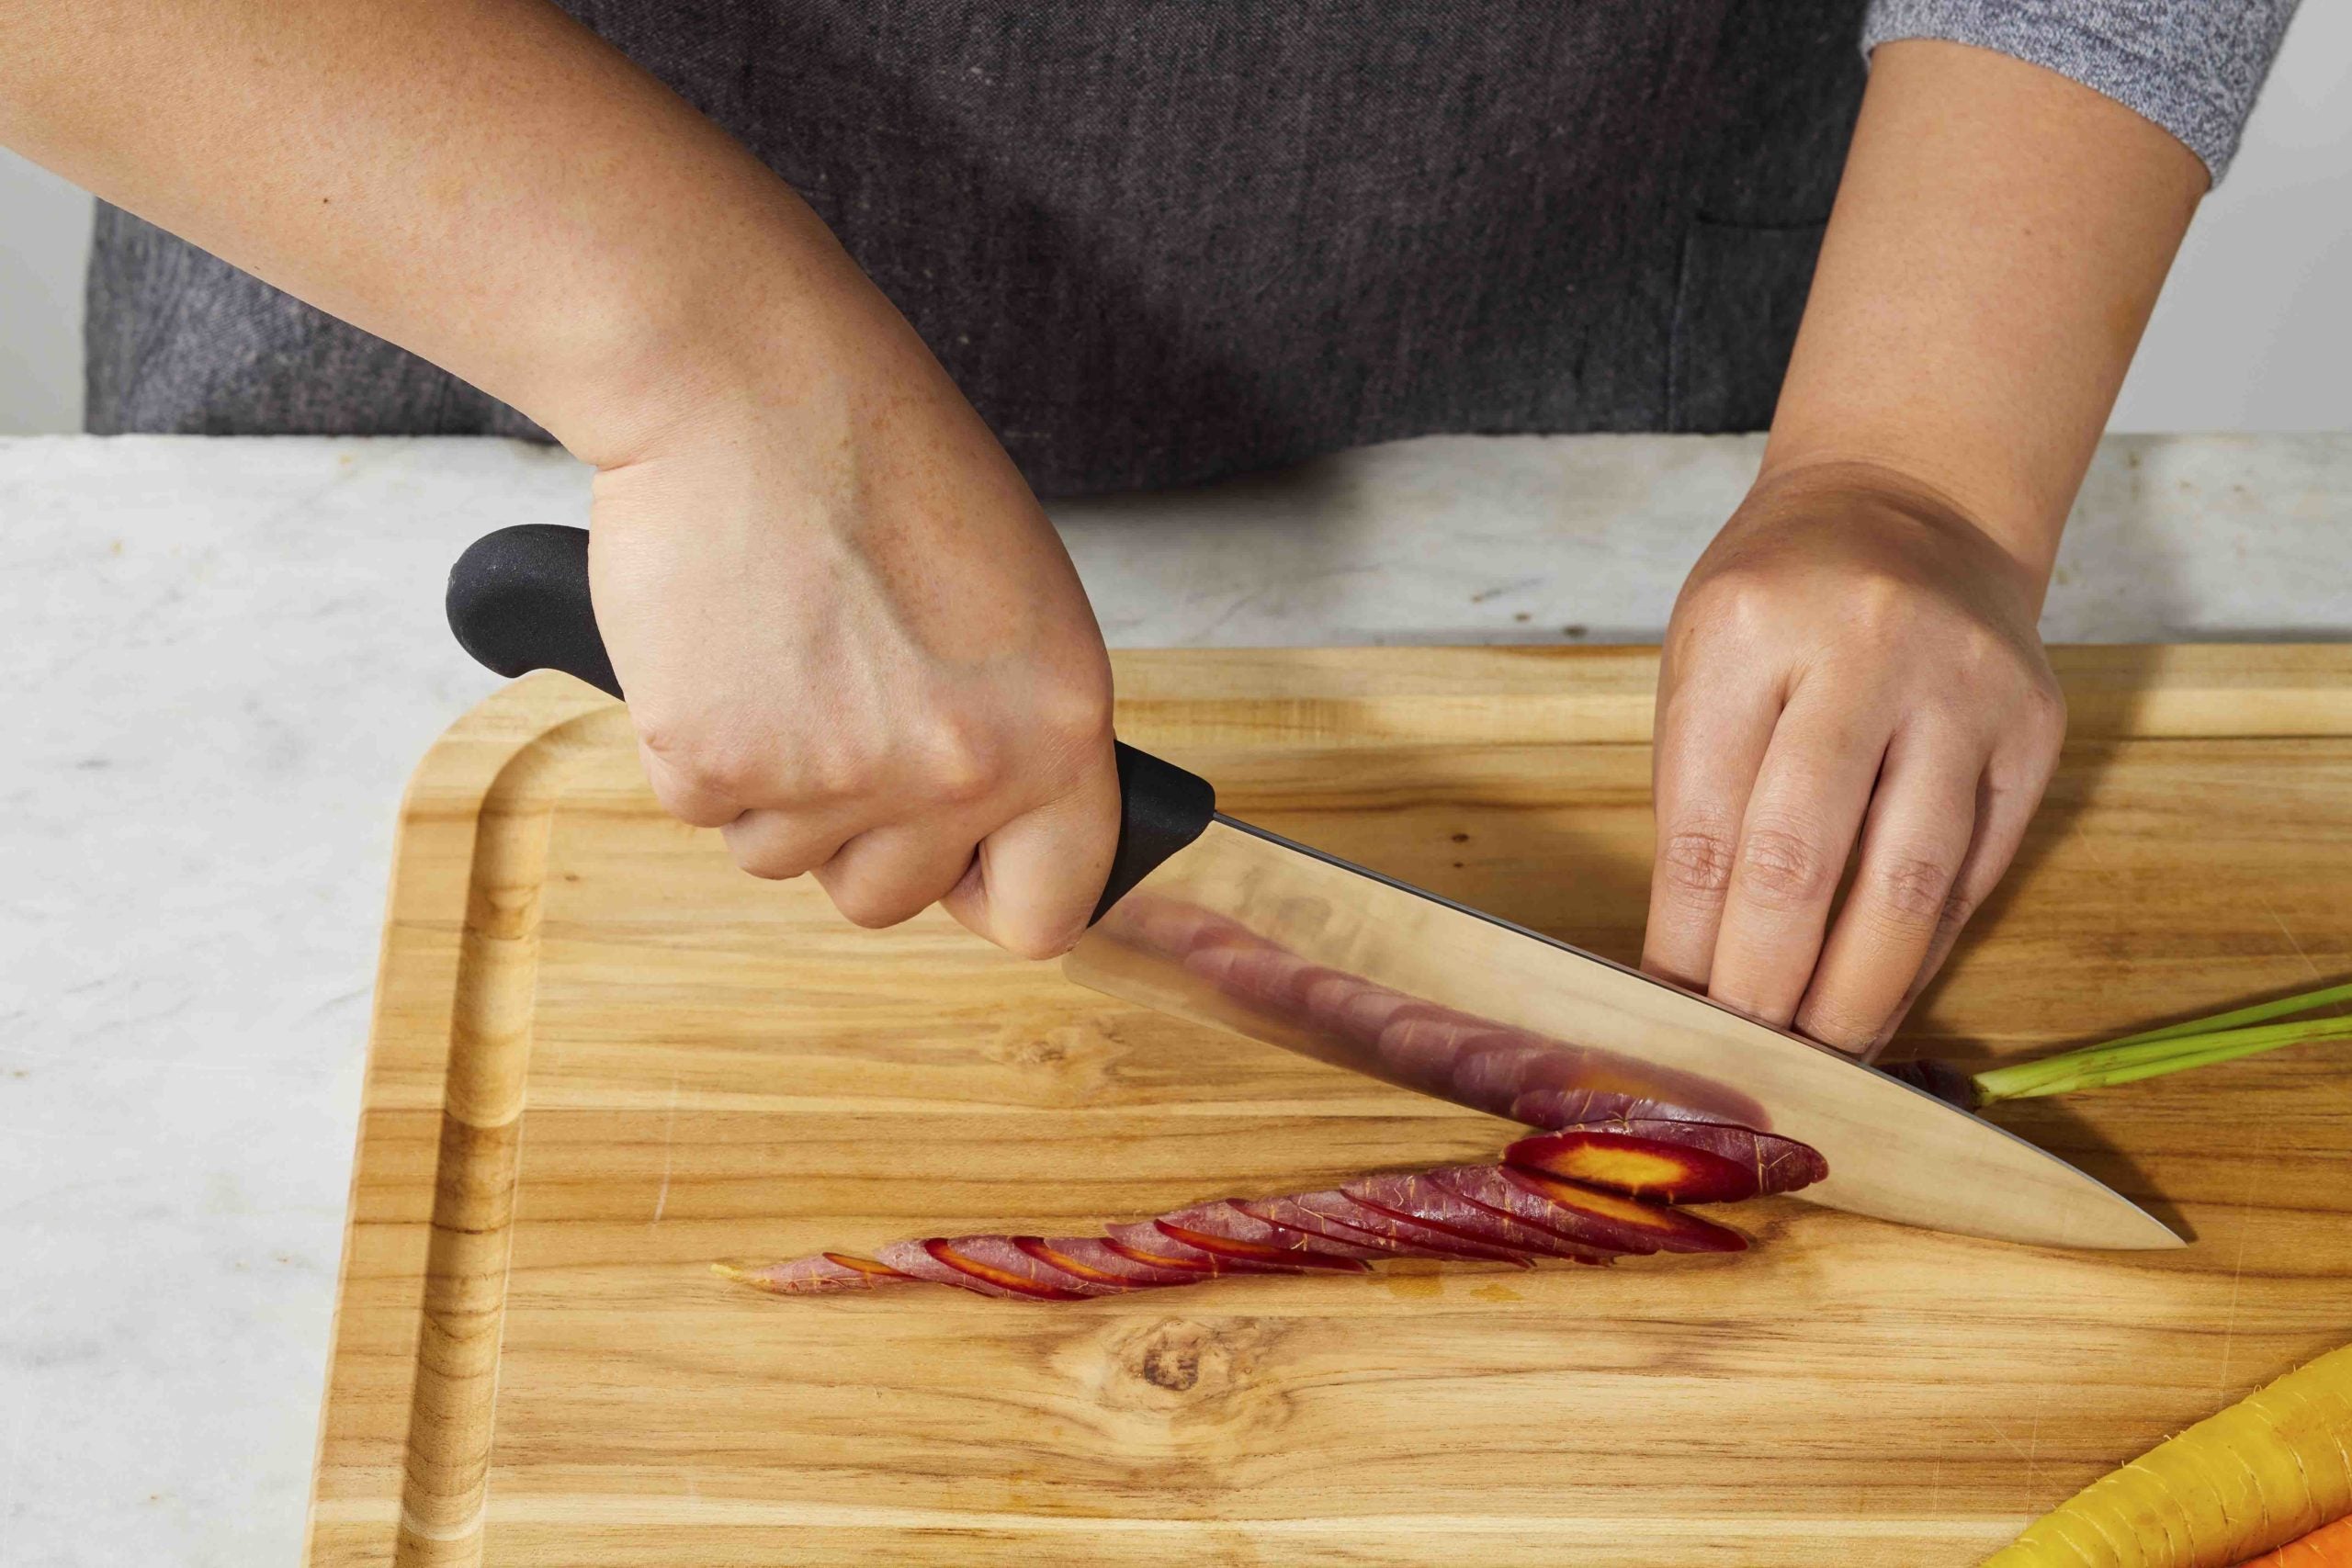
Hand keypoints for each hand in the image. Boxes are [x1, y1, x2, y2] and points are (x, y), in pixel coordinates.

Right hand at [583, 274, 1118, 959]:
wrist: (743, 381)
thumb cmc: (879, 458)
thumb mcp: (1015, 599)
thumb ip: (1014, 729)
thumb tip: (988, 826)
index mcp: (1059, 728)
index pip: (1047, 912)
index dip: (992, 887)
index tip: (961, 859)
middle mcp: (960, 770)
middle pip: (891, 899)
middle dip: (859, 830)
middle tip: (842, 706)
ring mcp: (834, 776)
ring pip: (786, 859)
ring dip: (774, 784)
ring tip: (782, 653)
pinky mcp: (714, 762)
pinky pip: (701, 808)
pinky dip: (698, 743)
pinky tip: (720, 644)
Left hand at [1642, 462, 2066, 1053]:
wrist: (1909, 502)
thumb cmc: (1778, 602)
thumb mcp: (1700, 662)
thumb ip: (1699, 801)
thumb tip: (1689, 965)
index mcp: (1749, 631)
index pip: (1709, 824)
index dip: (1689, 942)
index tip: (1667, 1015)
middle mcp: (1865, 652)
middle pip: (1805, 858)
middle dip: (1767, 983)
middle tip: (1740, 1059)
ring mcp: (1963, 689)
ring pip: (1908, 880)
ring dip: (1857, 990)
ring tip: (1816, 1056)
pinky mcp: (2031, 728)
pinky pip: (1973, 869)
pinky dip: (1920, 949)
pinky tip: (1881, 996)